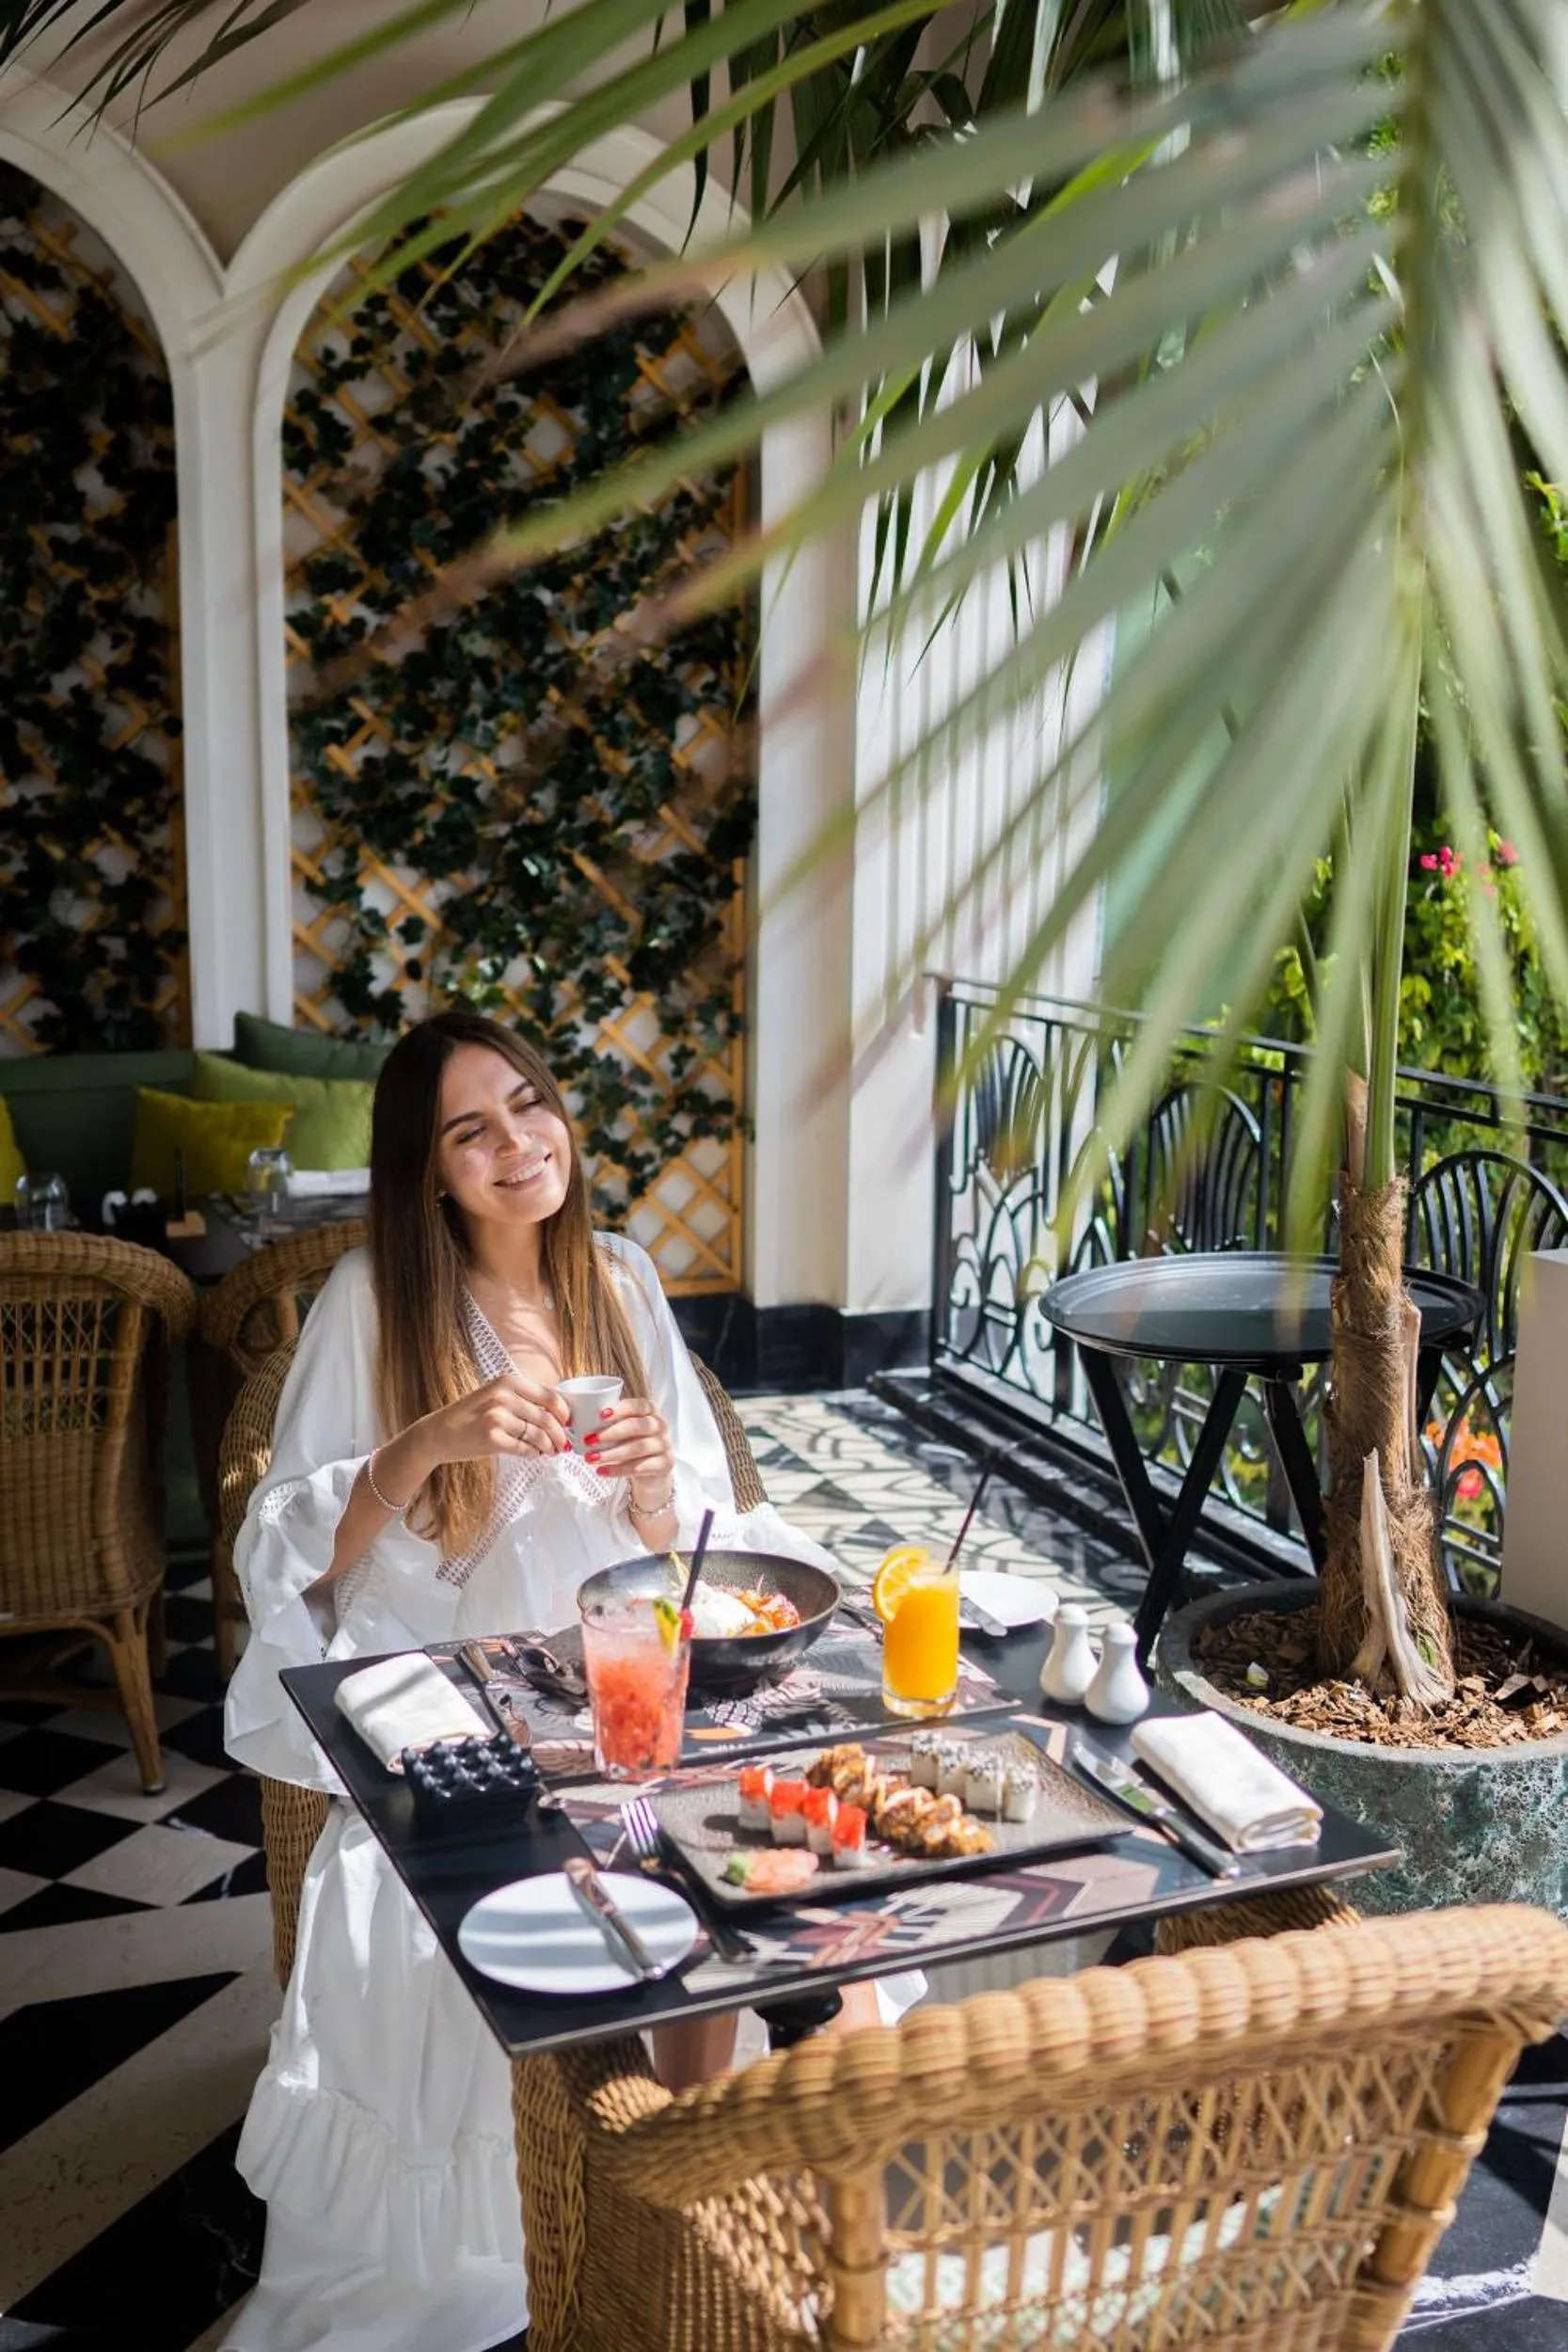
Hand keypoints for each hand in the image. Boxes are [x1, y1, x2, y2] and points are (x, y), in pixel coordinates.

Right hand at [415, 1371, 570, 1470]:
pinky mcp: (492, 1439)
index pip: (550, 1396)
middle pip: (547, 1418)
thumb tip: (558, 1413)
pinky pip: (524, 1449)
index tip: (569, 1423)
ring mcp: (497, 1418)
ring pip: (538, 1435)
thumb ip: (523, 1399)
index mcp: (508, 1381)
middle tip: (564, 1445)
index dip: (564, 1413)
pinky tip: (534, 1454)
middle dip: (560, 1435)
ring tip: (550, 1451)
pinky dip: (533, 1454)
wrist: (437, 1433)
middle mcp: (503, 1396)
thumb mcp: (495, 1395)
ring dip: (549, 1446)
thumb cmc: (470, 1415)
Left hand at [584, 1395, 673, 1507]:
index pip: (638, 1405)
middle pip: (638, 1426)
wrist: (653, 1470)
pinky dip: (618, 1470)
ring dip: (611, 1453)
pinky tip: (602, 1471)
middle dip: (611, 1433)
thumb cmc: (631, 1443)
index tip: (600, 1415)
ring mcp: (664, 1445)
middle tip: (588, 1440)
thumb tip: (575, 1421)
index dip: (620, 1409)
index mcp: (650, 1411)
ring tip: (591, 1459)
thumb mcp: (623, 1430)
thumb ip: (609, 1422)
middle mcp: (660, 1425)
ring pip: (638, 1448)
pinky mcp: (664, 1464)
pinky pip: (640, 1467)